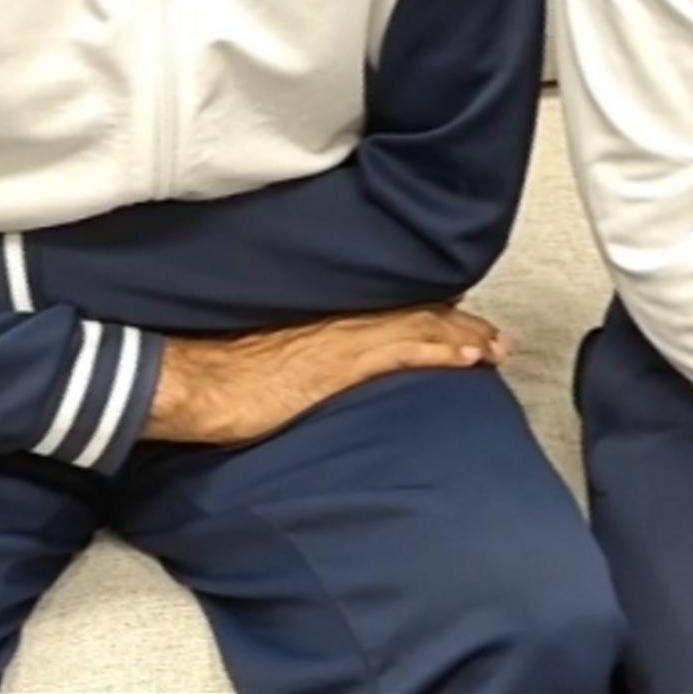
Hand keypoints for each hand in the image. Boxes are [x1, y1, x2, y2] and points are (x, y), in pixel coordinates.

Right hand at [145, 304, 510, 444]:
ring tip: (498, 348)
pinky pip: (399, 352)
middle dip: (461, 326)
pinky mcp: (336, 363)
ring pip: (417, 328)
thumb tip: (311, 377)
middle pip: (414, 315)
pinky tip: (466, 358)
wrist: (191, 380)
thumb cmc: (218, 375)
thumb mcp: (269, 361)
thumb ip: (300, 360)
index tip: (469, 325)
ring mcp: (340, 340)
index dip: (436, 317)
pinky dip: (437, 351)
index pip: (393, 312)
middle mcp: (340, 321)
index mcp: (325, 321)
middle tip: (501, 339)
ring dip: (463, 338)